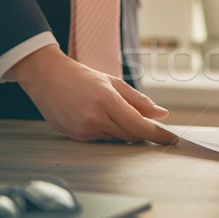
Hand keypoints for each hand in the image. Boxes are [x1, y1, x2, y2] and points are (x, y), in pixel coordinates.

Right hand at [11, 45, 177, 143]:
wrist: (46, 77)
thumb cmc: (81, 77)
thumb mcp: (113, 82)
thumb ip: (139, 101)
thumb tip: (162, 114)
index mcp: (107, 100)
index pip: (140, 126)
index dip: (158, 135)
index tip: (172, 139)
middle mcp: (95, 117)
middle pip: (131, 135)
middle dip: (143, 132)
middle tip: (149, 124)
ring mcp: (84, 130)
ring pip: (118, 139)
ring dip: (125, 131)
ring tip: (114, 113)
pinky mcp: (76, 137)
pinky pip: (103, 140)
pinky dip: (109, 132)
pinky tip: (100, 118)